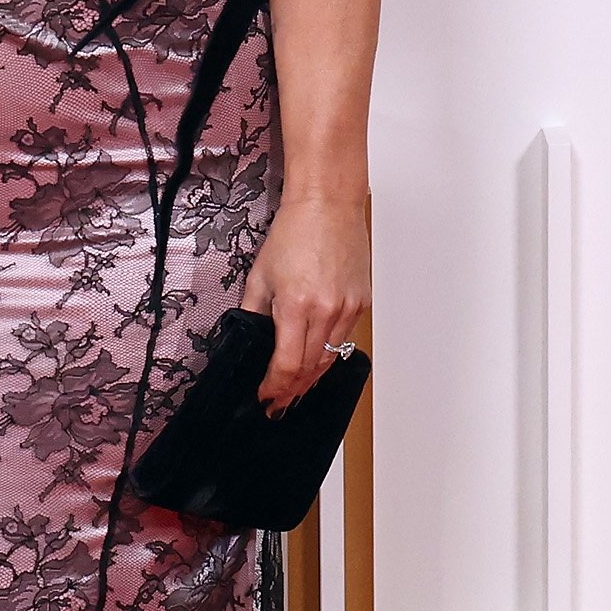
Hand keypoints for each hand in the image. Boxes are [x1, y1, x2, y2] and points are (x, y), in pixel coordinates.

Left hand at [241, 198, 368, 416]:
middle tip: (278, 404)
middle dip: (292, 391)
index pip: (287, 364)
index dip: (274, 387)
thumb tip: (250, 342)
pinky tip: (316, 362)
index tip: (265, 397)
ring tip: (295, 392)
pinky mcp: (361, 304)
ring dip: (311, 379)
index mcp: (296, 305)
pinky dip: (329, 356)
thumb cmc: (294, 233)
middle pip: (310, 369)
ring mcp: (348, 309)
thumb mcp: (260, 276)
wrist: (328, 206)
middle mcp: (327, 311)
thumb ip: (253, 313)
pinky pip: (343, 340)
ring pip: (330, 359)